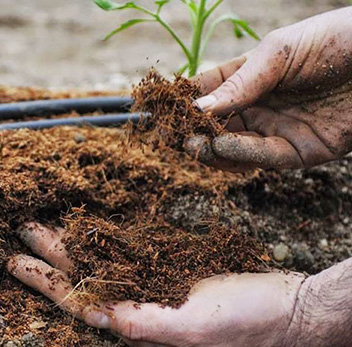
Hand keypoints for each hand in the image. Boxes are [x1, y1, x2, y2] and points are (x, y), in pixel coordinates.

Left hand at [7, 222, 305, 346]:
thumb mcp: (199, 328)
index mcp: (138, 326)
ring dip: (71, 245)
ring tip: (44, 224)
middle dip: (50, 257)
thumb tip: (105, 318)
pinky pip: (125, 253)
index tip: (18, 262)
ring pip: (100, 264)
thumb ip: (150, 325)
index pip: (79, 305)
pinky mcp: (166, 269)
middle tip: (23, 229)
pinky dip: (102, 239)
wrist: (282, 308)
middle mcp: (137, 307)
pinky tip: (88, 227)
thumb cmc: (247, 321)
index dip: (47, 284)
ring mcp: (150, 288)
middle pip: (83, 280)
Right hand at [186, 7, 351, 170]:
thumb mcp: (279, 52)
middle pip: (215, 126)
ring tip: (194, 143)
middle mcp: (260, 106)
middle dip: (193, 132)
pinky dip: (240, 154)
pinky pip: (263, 158)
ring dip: (212, 149)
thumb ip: (240, 82)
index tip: (161, 110)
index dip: (184, 101)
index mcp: (251, 77)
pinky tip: (223, 146)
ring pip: (234, 149)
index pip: (208, 92)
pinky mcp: (300, 152)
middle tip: (174, 135)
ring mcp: (278, 130)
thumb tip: (198, 108)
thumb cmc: (335, 40)